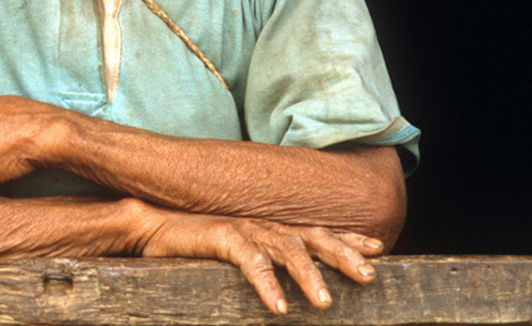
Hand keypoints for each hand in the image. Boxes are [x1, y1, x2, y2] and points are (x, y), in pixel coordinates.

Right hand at [133, 203, 383, 314]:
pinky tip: (279, 306)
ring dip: (310, 276)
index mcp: (273, 228)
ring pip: (289, 250)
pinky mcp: (223, 237)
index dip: (349, 239)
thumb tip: (291, 283)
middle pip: (315, 237)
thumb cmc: (196, 244)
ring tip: (325, 303)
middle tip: (370, 276)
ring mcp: (246, 228)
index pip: (319, 232)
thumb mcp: (240, 251)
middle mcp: (265, 225)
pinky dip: (267, 284)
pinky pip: (251, 262)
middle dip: (345, 255)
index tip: (379, 249)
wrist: (152, 225)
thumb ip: (267, 258)